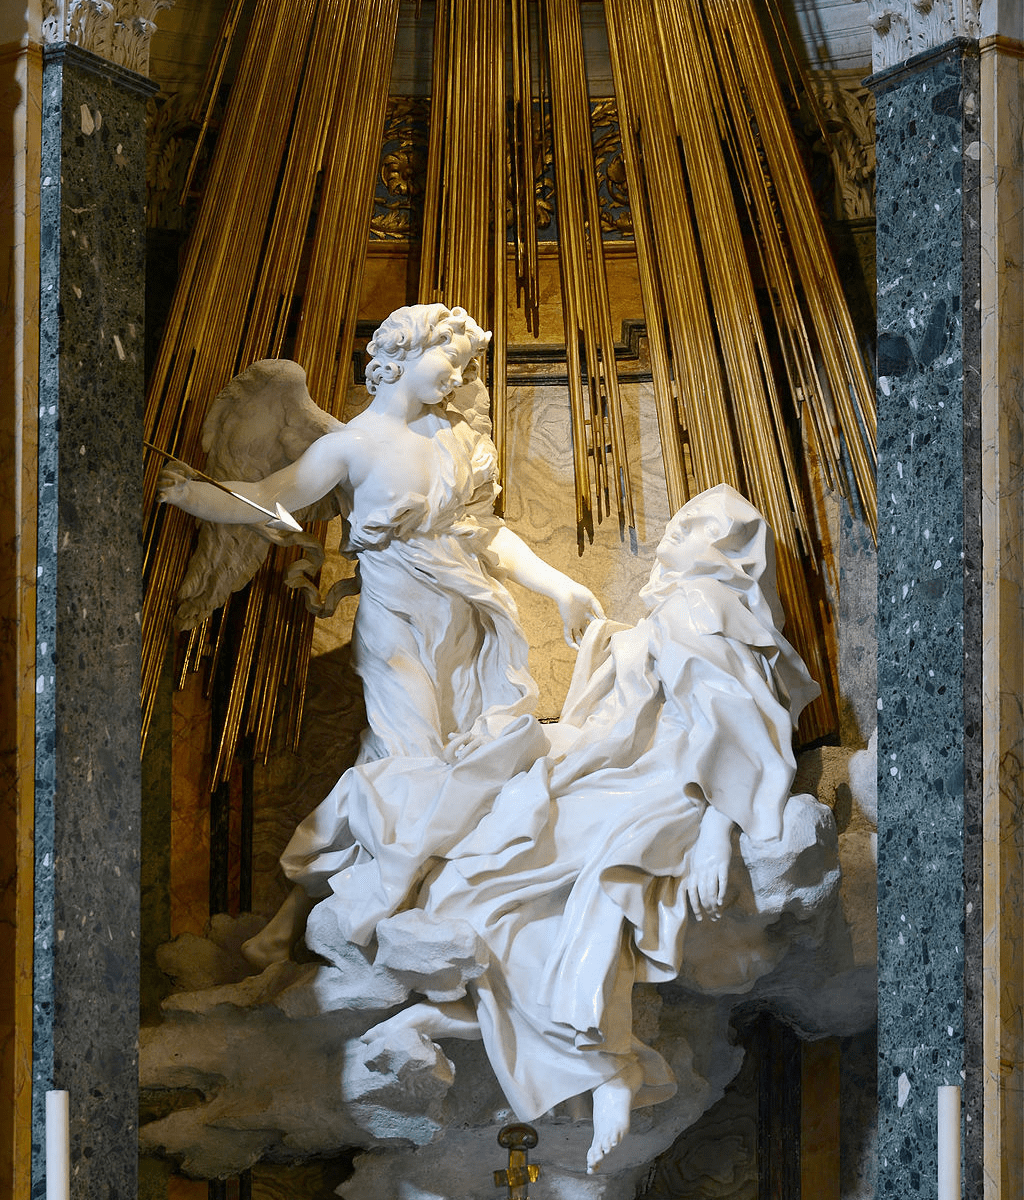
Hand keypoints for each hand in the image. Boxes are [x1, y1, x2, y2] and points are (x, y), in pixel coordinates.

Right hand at [156, 460, 196, 507]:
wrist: (181, 492)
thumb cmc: (183, 480)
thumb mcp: (188, 476)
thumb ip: (191, 474)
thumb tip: (195, 474)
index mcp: (168, 468)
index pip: (175, 465)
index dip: (185, 468)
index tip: (194, 474)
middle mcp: (162, 476)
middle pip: (165, 473)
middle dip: (176, 476)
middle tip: (186, 481)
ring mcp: (161, 486)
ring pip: (161, 484)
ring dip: (168, 484)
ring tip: (175, 482)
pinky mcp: (162, 496)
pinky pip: (159, 497)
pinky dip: (161, 497)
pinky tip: (163, 496)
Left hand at [556, 580, 604, 647]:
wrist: (565, 590)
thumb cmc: (578, 592)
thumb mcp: (591, 600)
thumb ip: (598, 609)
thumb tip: (605, 620)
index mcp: (588, 613)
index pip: (596, 624)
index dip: (600, 630)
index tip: (606, 637)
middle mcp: (581, 620)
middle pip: (587, 633)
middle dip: (591, 640)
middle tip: (596, 648)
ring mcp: (574, 623)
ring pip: (578, 637)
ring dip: (581, 645)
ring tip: (586, 652)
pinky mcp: (567, 624)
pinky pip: (568, 636)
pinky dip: (571, 643)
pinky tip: (576, 648)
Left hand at [686, 806, 733, 920]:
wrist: (713, 830)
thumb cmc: (705, 845)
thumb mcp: (696, 860)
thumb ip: (696, 873)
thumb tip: (695, 888)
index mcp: (694, 870)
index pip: (692, 893)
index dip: (695, 907)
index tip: (700, 918)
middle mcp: (701, 870)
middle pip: (702, 895)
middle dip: (706, 909)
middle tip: (712, 918)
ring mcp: (711, 867)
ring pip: (711, 890)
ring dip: (713, 905)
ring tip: (717, 914)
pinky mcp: (722, 864)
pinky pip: (721, 881)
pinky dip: (721, 892)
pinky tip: (721, 902)